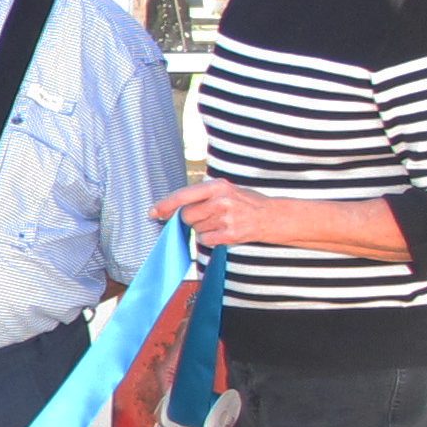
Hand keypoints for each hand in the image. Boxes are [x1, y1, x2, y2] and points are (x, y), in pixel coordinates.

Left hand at [154, 177, 279, 248]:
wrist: (274, 217)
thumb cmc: (246, 203)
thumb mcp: (226, 190)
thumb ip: (202, 196)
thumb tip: (172, 208)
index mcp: (217, 186)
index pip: (183, 196)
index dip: (165, 205)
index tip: (153, 212)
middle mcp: (220, 200)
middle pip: (186, 215)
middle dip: (190, 219)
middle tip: (207, 216)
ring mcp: (226, 218)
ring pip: (196, 229)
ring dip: (203, 229)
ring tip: (222, 222)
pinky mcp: (230, 234)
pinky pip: (205, 240)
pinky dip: (210, 239)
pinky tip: (224, 232)